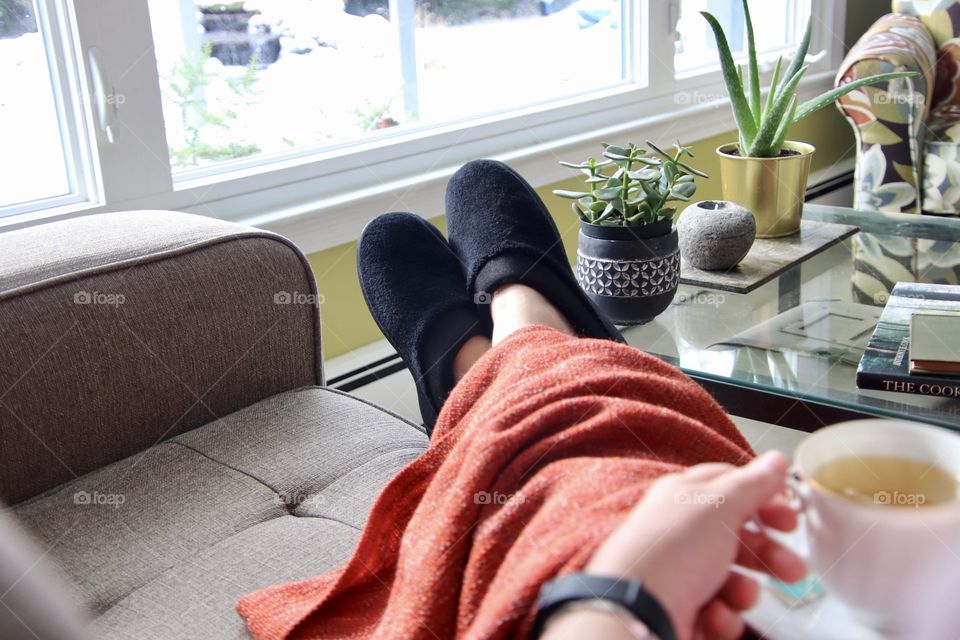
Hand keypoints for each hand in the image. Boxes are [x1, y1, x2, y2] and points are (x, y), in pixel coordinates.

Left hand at [584, 451, 805, 639]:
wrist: (635, 614)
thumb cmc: (668, 554)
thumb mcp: (719, 506)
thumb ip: (752, 484)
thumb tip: (775, 461)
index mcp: (683, 499)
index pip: (730, 489)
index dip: (764, 500)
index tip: (790, 518)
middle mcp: (679, 535)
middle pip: (737, 538)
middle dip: (769, 555)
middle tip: (793, 569)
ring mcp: (679, 575)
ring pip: (732, 580)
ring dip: (744, 590)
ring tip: (740, 595)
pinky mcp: (682, 611)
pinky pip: (719, 613)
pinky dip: (722, 617)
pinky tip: (713, 614)